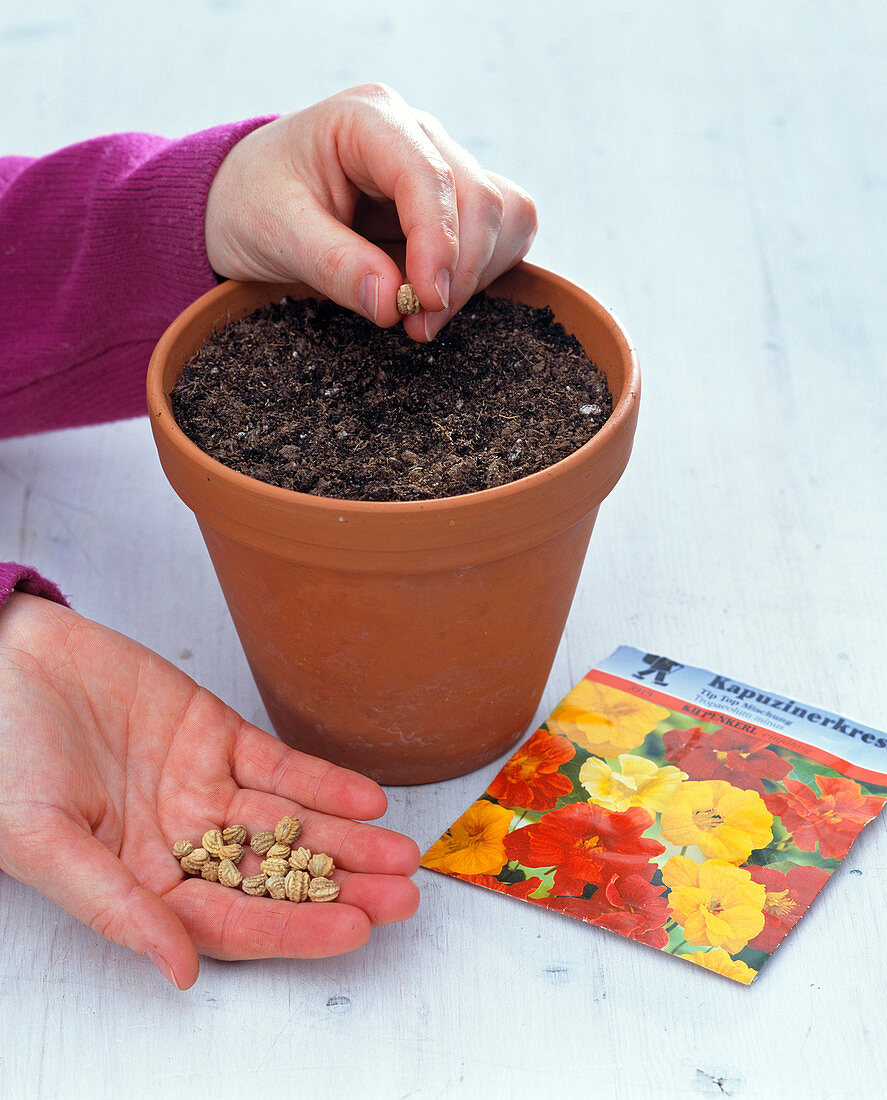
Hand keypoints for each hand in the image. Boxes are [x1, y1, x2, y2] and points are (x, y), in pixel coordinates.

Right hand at [0, 594, 419, 988]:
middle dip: (341, 887)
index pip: (230, 920)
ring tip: (400, 853)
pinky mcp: (214, 733)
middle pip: (275, 876)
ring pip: (289, 822)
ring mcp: (201, 786)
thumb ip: (114, 904)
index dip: (294, 928)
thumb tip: (178, 969)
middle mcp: (179, 841)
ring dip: (346, 838)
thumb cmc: (1, 755)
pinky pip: (280, 764)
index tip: (355, 930)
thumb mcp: (42, 839)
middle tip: (403, 895)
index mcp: (137, 882)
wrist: (1, 661)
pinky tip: (365, 799)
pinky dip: (323, 782)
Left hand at [205, 82, 537, 340]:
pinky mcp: (453, 200)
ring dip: (477, 275)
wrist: (246, 199)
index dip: (439, 244)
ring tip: (423, 317)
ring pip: (503, 215)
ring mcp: (441, 162)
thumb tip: (394, 304)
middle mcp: (416, 132)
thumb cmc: (253, 203)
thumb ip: (334, 266)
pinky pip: (502, 230)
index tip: (429, 302)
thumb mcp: (275, 233)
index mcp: (369, 119)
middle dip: (459, 272)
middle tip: (419, 326)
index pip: (429, 176)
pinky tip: (438, 296)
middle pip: (479, 198)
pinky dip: (484, 271)